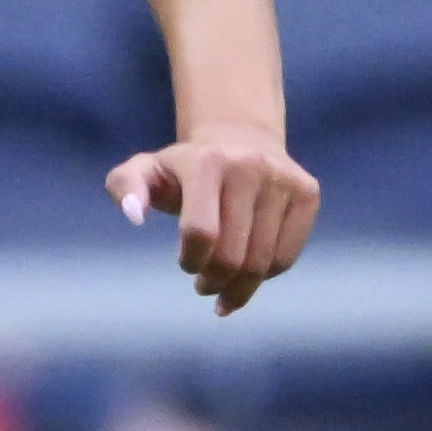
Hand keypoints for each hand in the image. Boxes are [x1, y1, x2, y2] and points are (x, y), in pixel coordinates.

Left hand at [110, 127, 316, 314]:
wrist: (240, 139)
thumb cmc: (182, 169)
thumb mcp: (143, 170)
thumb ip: (124, 188)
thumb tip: (132, 215)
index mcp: (206, 162)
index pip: (200, 234)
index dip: (190, 262)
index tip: (186, 264)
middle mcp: (249, 166)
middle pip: (233, 255)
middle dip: (214, 281)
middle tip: (204, 286)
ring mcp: (282, 179)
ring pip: (263, 262)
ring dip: (240, 288)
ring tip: (224, 291)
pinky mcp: (307, 192)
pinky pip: (287, 256)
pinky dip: (266, 277)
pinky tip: (250, 277)